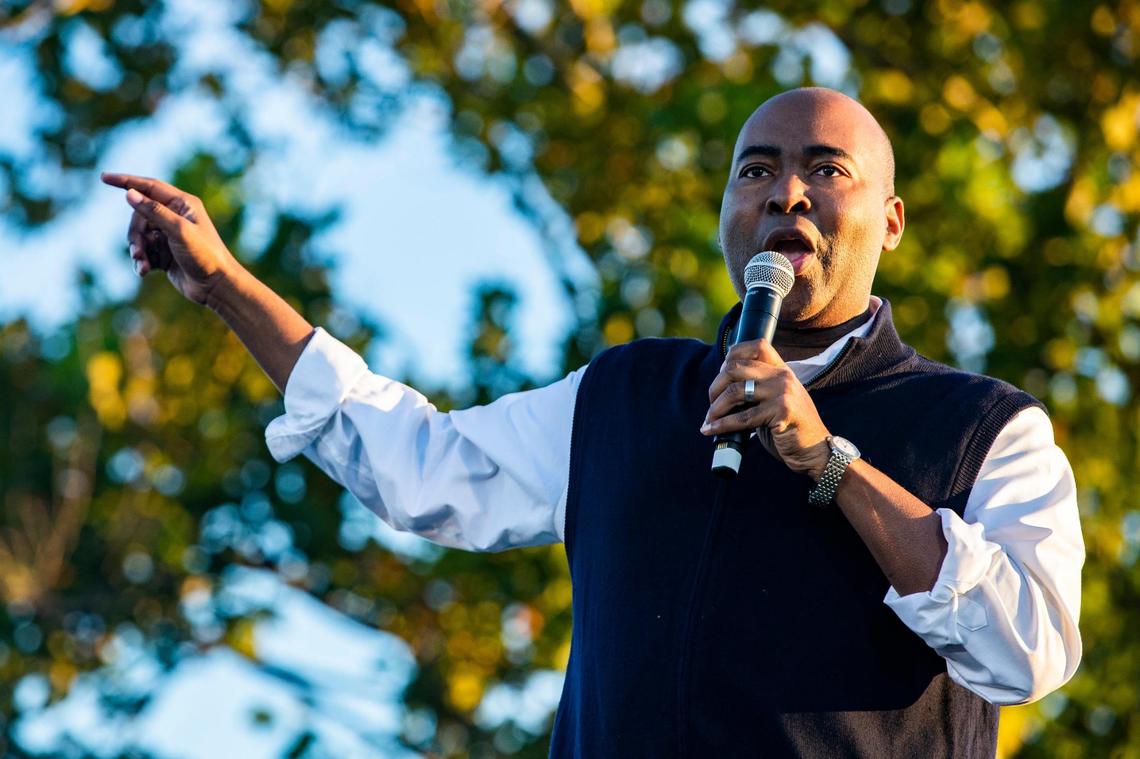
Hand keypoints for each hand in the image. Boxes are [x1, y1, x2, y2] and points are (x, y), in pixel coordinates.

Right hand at [100, 172, 242, 305]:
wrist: (216, 286)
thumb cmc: (205, 255)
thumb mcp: (179, 231)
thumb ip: (154, 212)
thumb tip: (130, 194)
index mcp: (183, 204)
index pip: (149, 187)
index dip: (127, 182)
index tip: (104, 177)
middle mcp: (175, 216)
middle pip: (139, 215)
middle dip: (135, 233)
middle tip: (137, 251)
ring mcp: (169, 235)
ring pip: (139, 235)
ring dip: (137, 249)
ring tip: (142, 264)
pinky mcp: (164, 253)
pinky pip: (144, 251)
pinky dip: (141, 260)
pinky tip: (144, 271)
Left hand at [701, 338, 830, 479]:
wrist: (816, 451)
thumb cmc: (790, 428)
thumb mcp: (775, 400)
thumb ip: (756, 389)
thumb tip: (720, 389)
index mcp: (781, 369)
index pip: (754, 346)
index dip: (730, 357)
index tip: (720, 379)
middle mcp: (783, 376)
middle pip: (735, 368)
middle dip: (715, 388)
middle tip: (711, 405)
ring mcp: (784, 392)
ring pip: (735, 391)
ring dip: (715, 408)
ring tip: (709, 420)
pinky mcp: (782, 411)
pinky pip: (743, 417)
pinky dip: (722, 425)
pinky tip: (712, 430)